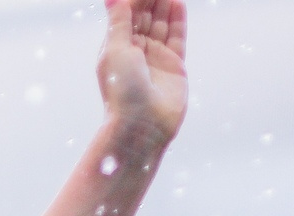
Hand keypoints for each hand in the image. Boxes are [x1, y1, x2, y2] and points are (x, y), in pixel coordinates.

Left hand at [98, 0, 187, 143]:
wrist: (142, 125)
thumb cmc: (122, 91)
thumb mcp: (115, 50)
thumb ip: (119, 21)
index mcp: (116, 48)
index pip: (127, 14)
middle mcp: (136, 52)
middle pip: (145, 16)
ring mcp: (155, 58)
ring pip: (161, 23)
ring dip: (164, 4)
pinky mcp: (174, 66)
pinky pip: (177, 37)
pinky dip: (177, 19)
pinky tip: (178, 2)